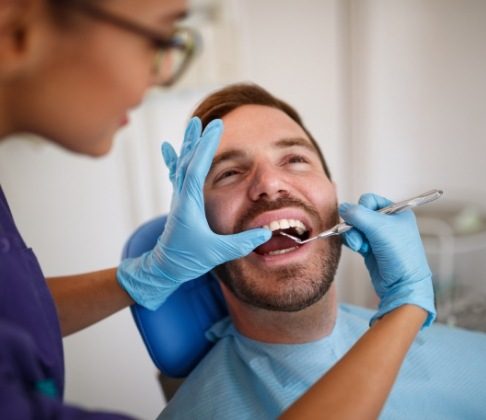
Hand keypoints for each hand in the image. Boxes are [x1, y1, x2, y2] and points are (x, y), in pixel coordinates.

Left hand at [117, 118, 270, 309]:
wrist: (164, 267)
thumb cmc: (187, 260)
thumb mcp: (217, 253)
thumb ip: (242, 243)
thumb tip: (266, 233)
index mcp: (189, 204)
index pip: (197, 168)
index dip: (206, 147)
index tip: (215, 127)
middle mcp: (181, 197)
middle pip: (188, 161)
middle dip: (198, 140)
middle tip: (207, 121)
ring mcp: (179, 198)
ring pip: (182, 165)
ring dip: (190, 145)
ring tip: (193, 126)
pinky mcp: (180, 202)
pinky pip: (177, 174)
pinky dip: (175, 159)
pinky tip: (168, 149)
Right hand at [339, 193, 435, 327]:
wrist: (403, 284)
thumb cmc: (400, 254)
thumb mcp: (379, 228)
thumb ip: (358, 214)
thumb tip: (342, 207)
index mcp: (396, 212)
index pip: (370, 200)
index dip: (362, 208)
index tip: (364, 221)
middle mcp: (387, 222)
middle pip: (359, 214)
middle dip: (355, 225)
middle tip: (361, 238)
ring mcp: (378, 236)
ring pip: (354, 227)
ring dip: (353, 236)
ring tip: (360, 247)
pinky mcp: (370, 248)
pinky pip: (354, 238)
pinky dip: (353, 242)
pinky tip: (359, 250)